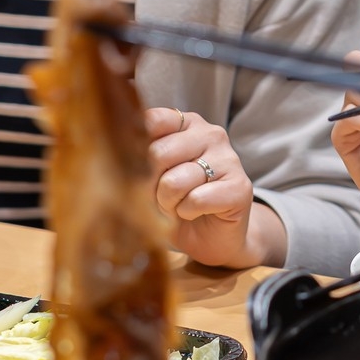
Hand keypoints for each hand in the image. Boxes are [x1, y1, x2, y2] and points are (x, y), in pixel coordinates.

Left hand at [145, 107, 278, 268]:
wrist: (211, 238)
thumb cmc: (175, 201)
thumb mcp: (150, 174)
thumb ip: (138, 155)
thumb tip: (118, 155)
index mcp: (186, 123)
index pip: (152, 121)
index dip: (136, 151)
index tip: (140, 170)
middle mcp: (211, 134)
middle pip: (158, 153)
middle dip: (151, 185)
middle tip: (162, 196)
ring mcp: (229, 159)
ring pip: (174, 181)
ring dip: (169, 203)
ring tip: (178, 206)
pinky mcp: (240, 187)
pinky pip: (195, 200)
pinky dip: (187, 212)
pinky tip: (195, 213)